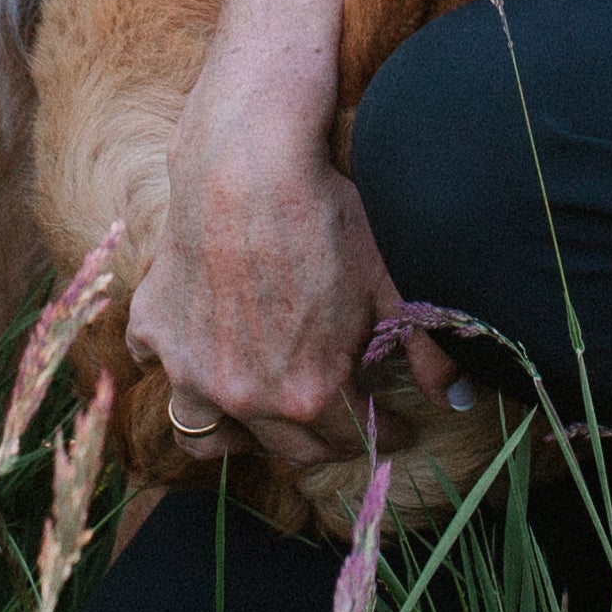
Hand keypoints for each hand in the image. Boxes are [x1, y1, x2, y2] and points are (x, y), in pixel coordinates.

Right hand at [127, 72, 461, 466]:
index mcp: (309, 393)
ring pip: (205, 433)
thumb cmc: (328, 217)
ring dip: (236, 432)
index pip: (353, 438)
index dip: (384, 433)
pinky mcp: (153, 328)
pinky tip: (203, 348)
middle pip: (287, 446)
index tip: (398, 428)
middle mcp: (243, 396)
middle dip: (324, 440)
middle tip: (343, 419)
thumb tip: (458, 398)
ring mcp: (190, 367)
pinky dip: (180, 365)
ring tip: (262, 411)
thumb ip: (430, 348)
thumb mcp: (392, 280)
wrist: (248, 165)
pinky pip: (158, 365)